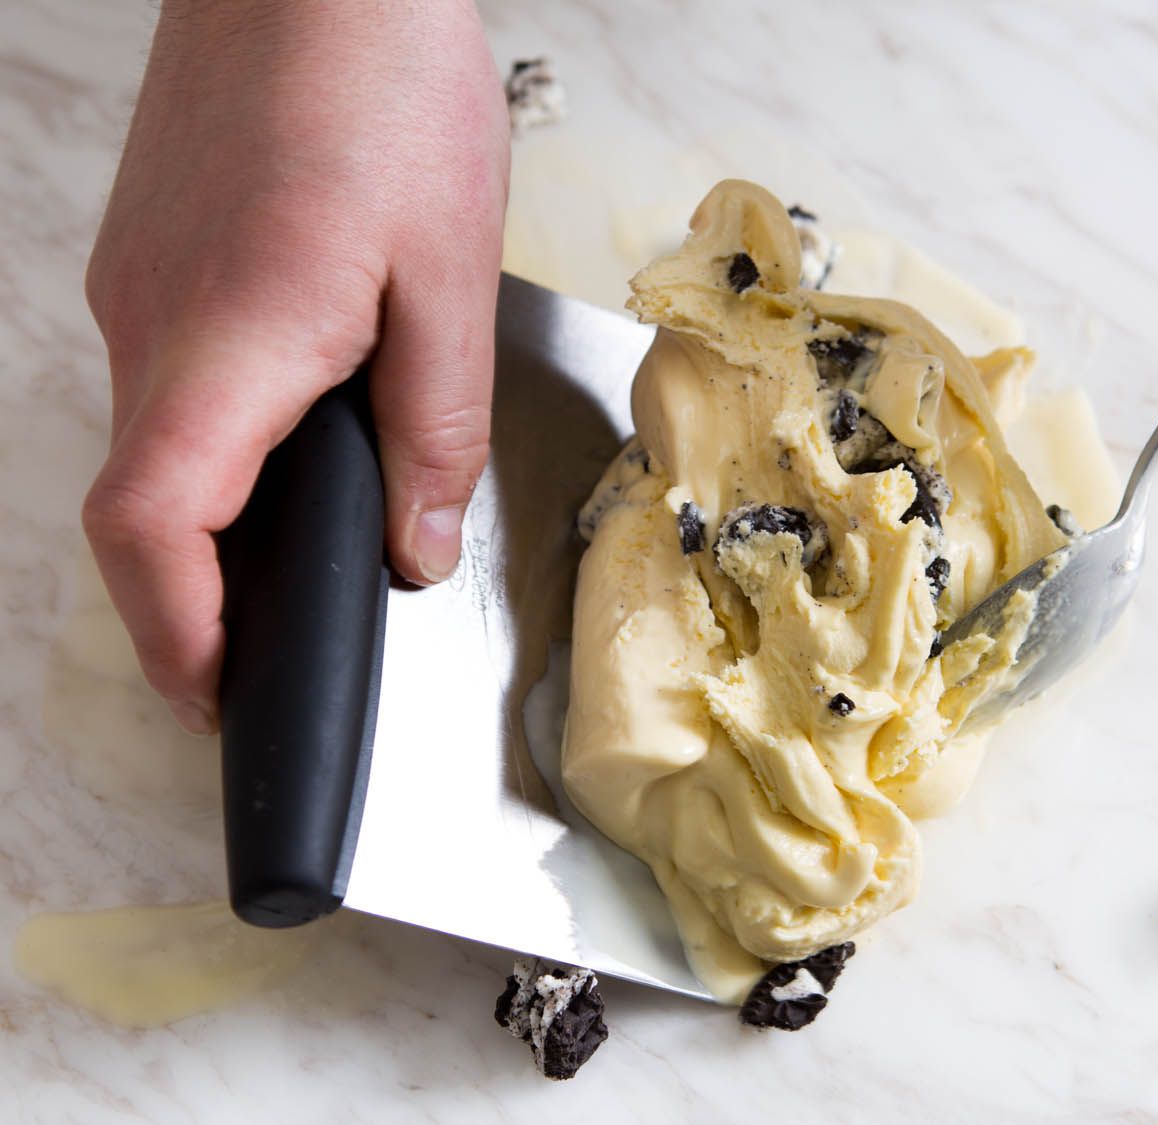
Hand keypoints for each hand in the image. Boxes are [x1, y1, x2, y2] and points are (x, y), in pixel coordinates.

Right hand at [83, 0, 507, 733]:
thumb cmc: (383, 89)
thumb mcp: (449, 275)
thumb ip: (435, 428)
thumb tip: (418, 546)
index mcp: (231, 339)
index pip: (152, 526)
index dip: (176, 633)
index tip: (220, 692)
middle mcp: (153, 324)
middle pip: (141, 507)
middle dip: (194, 604)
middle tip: (265, 653)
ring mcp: (136, 289)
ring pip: (151, 449)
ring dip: (206, 526)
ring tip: (291, 563)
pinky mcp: (149, 262)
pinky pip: (167, 387)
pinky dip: (213, 449)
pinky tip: (286, 443)